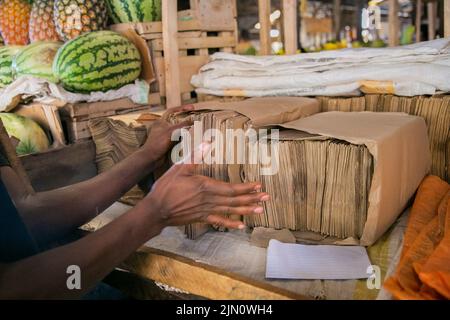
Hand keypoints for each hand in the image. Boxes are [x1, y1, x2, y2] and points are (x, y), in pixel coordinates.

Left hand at [141, 105, 193, 162]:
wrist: (151, 159)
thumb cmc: (158, 143)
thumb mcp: (171, 132)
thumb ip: (182, 126)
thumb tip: (193, 121)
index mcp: (161, 122)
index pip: (172, 111)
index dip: (182, 108)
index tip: (192, 108)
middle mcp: (163, 128)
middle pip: (177, 121)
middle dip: (186, 120)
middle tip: (196, 120)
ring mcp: (166, 137)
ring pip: (179, 131)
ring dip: (186, 131)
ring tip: (195, 130)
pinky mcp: (169, 145)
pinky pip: (179, 140)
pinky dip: (185, 139)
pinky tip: (190, 140)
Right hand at [145, 143, 268, 229]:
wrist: (156, 210)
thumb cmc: (166, 188)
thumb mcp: (180, 168)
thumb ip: (195, 156)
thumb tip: (207, 142)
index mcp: (206, 186)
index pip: (231, 188)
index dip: (246, 187)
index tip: (259, 185)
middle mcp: (210, 200)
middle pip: (235, 200)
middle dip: (252, 198)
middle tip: (267, 198)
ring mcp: (206, 210)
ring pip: (230, 210)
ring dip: (246, 210)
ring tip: (260, 210)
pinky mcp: (201, 218)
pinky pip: (218, 221)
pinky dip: (230, 223)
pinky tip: (240, 226)